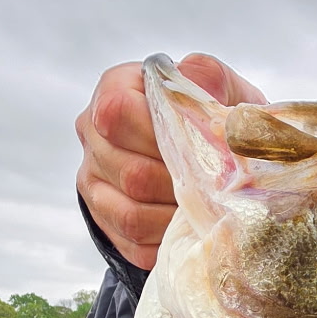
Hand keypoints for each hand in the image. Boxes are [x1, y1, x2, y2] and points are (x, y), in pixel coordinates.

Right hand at [75, 55, 266, 269]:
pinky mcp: (103, 218)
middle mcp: (93, 133)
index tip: (198, 144)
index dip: (159, 134)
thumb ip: (213, 78)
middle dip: (180, 185)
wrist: (201, 157)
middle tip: (215, 187)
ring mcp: (93, 178)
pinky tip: (189, 226)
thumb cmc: (212, 118)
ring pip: (130, 213)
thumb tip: (196, 77)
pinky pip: (133, 240)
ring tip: (206, 209)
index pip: (116, 111)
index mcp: (115, 89)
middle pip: (130, 171)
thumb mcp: (224, 92)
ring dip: (176, 216)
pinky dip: (167, 239)